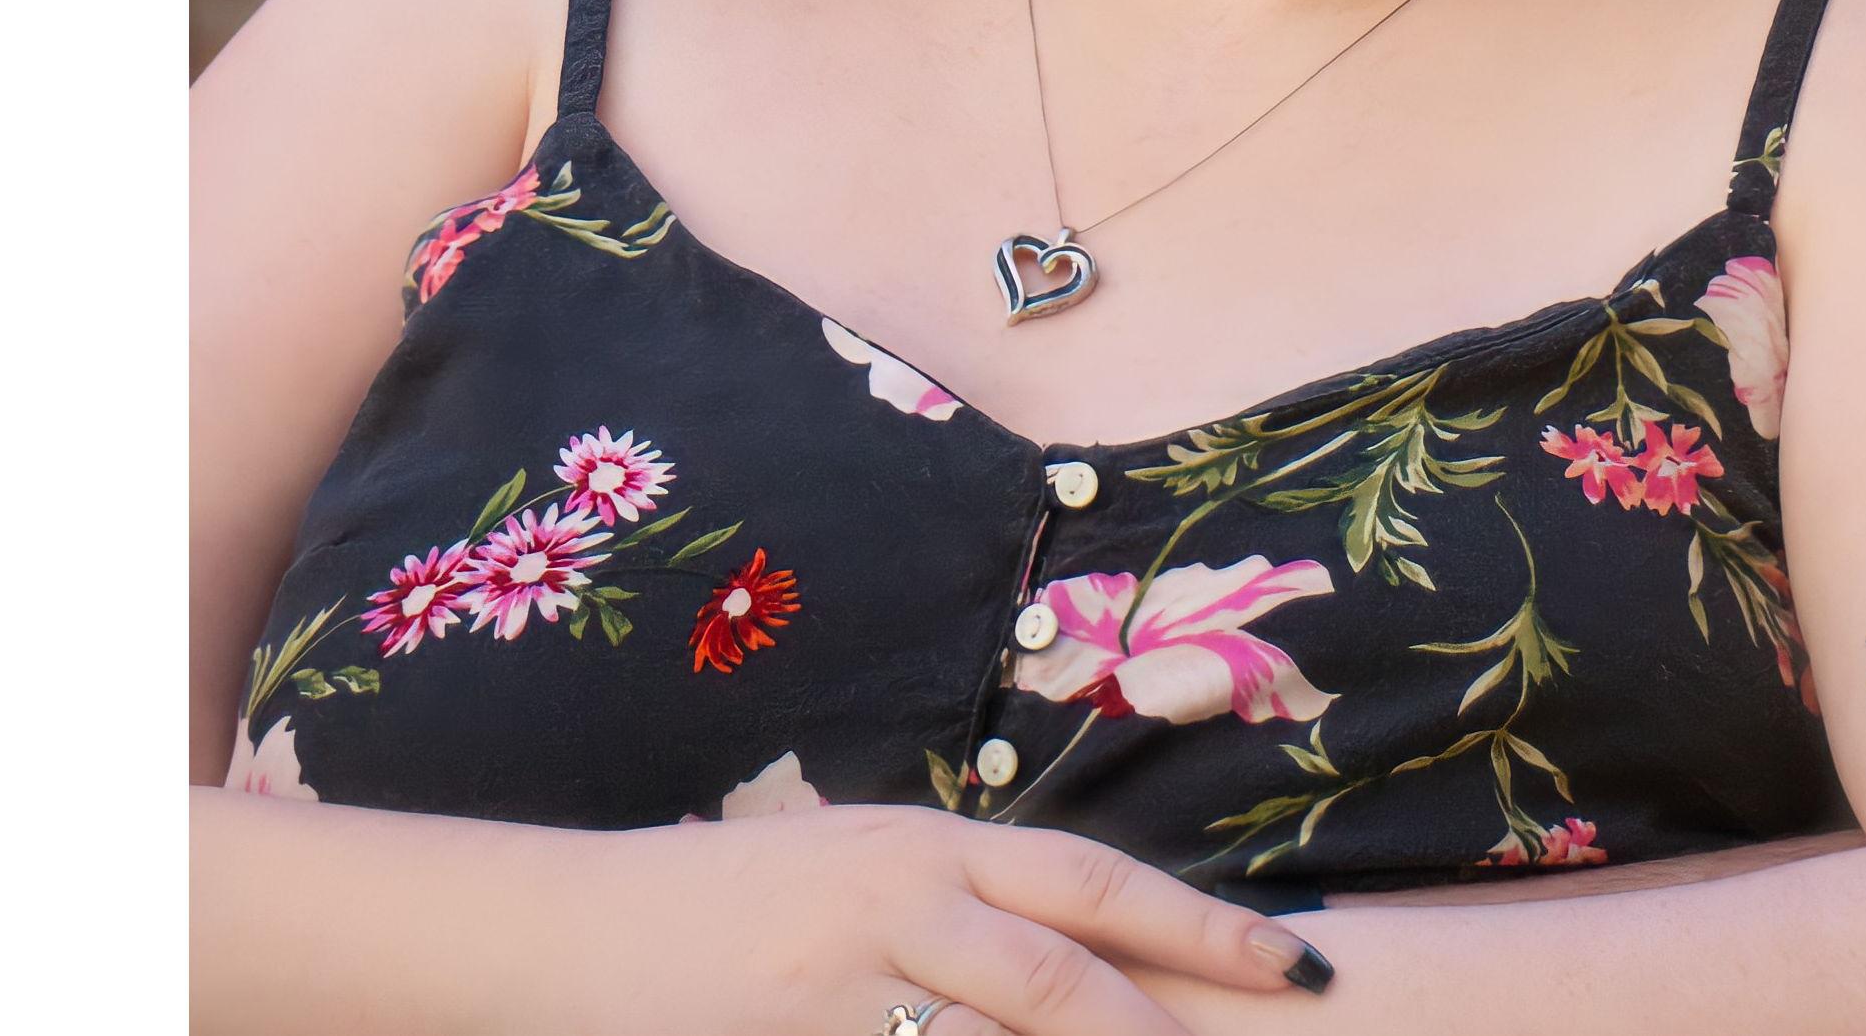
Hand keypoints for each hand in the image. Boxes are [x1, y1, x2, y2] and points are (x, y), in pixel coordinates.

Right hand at [545, 808, 1330, 1035]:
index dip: (1203, 925)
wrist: (569, 928)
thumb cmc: (726, 902)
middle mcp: (903, 898)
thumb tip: (1071, 932)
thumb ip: (961, 896)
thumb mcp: (859, 865)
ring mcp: (843, 983)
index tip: (1296, 962)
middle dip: (1169, 1021)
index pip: (1098, 882)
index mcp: (933, 846)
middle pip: (1065, 970)